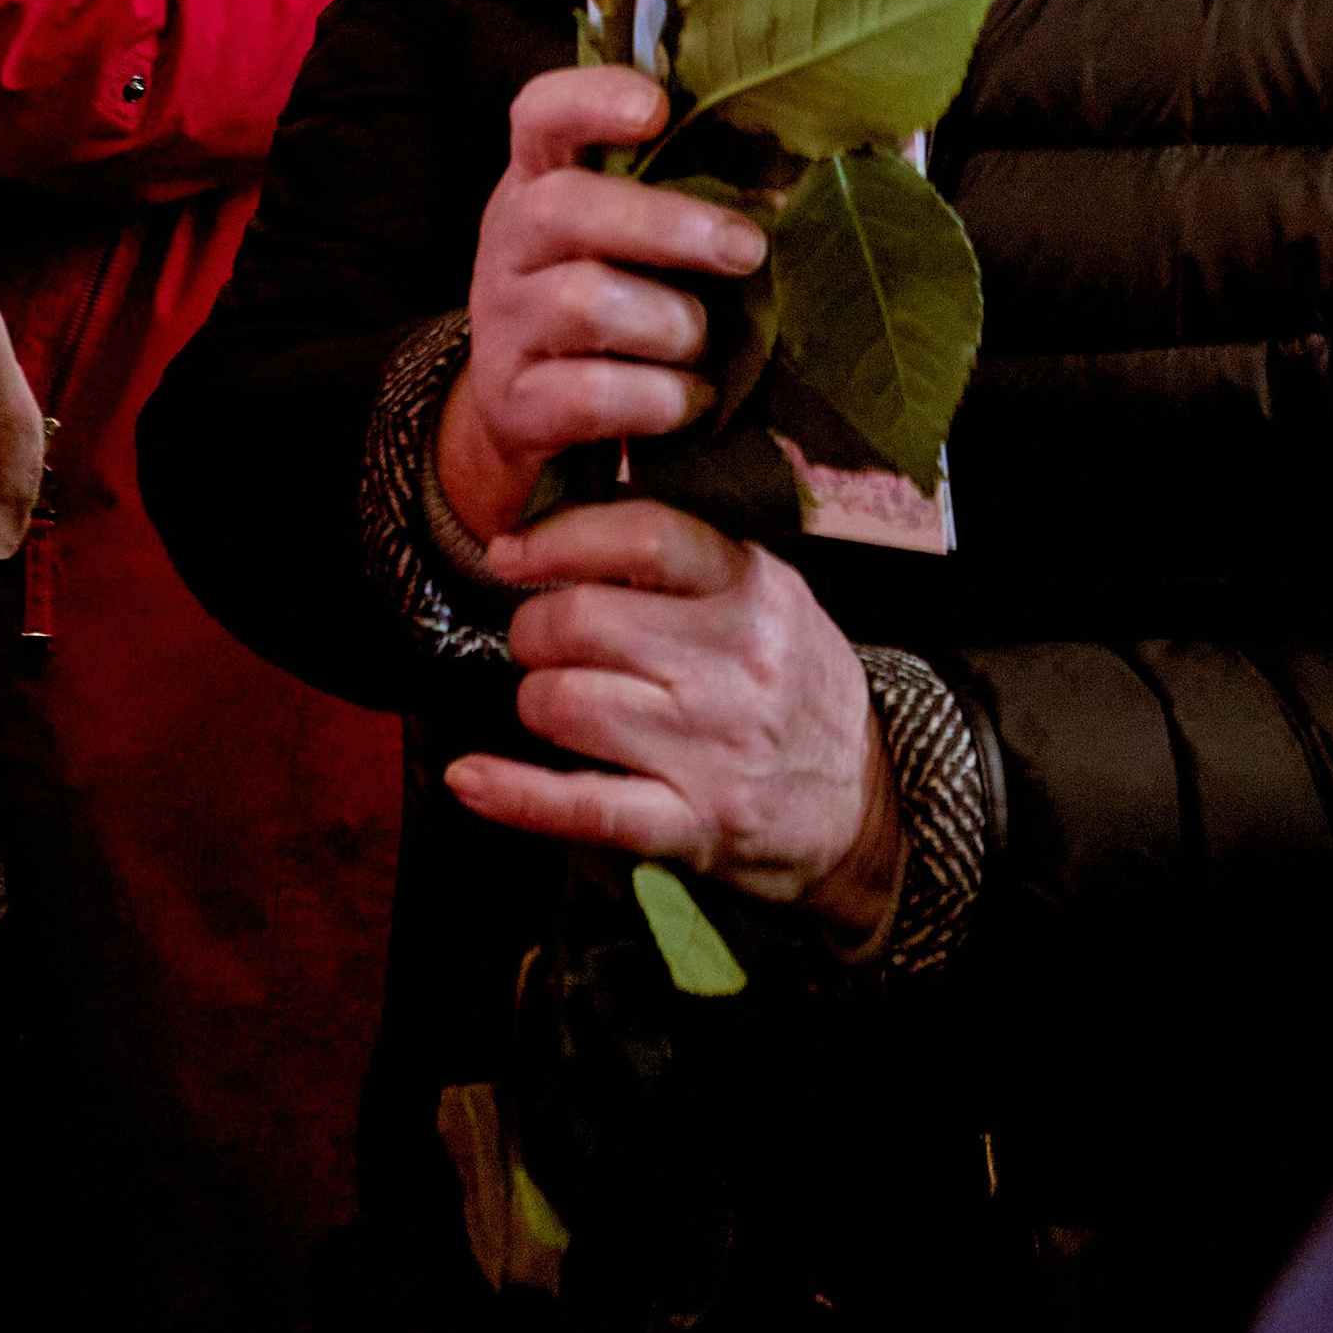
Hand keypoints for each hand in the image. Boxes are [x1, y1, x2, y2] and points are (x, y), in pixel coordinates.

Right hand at [434, 66, 762, 545]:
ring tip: (701, 341)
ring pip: (583, 302)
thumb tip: (791, 177)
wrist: (522, 415)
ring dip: (669, 323)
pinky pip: (589, 395)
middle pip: (565, 207)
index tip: (657, 108)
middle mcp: (509, 241)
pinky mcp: (513, 402)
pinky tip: (689, 399)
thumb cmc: (607, 296)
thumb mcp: (622, 233)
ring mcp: (503, 322)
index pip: (541, 114)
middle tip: (746, 249)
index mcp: (540, 179)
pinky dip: (656, 398)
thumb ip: (677, 189)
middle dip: (667, 225)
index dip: (593, 100)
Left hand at [445, 499, 905, 953]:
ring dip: (534, 700)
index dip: (557, 538)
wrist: (862, 801)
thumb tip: (582, 508)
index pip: (643, 534)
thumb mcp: (772, 596)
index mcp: (755, 590)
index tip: (511, 553)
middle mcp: (736, 663)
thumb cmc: (795, 683)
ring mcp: (711, 748)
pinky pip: (578, 806)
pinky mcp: (690, 823)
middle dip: (533, 628)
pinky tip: (471, 776)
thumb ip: (693, 555)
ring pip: (564, 704)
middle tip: (539, 639)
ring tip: (553, 700)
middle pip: (581, 621)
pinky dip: (512, 793)